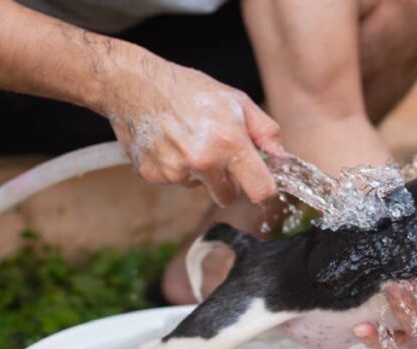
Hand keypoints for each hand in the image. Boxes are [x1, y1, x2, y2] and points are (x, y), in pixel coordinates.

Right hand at [101, 49, 284, 204]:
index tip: (259, 182)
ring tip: (187, 139)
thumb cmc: (188, 89)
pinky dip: (175, 167)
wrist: (135, 84)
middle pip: (228, 196)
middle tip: (218, 153)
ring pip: (199, 188)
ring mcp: (175, 171)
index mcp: (229, 144)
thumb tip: (281, 157)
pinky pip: (174, 181)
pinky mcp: (152, 175)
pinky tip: (169, 143)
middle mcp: (203, 162)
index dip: (262, 189)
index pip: (260, 191)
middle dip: (228, 181)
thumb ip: (264, 131)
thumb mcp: (236, 100)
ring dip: (199, 172)